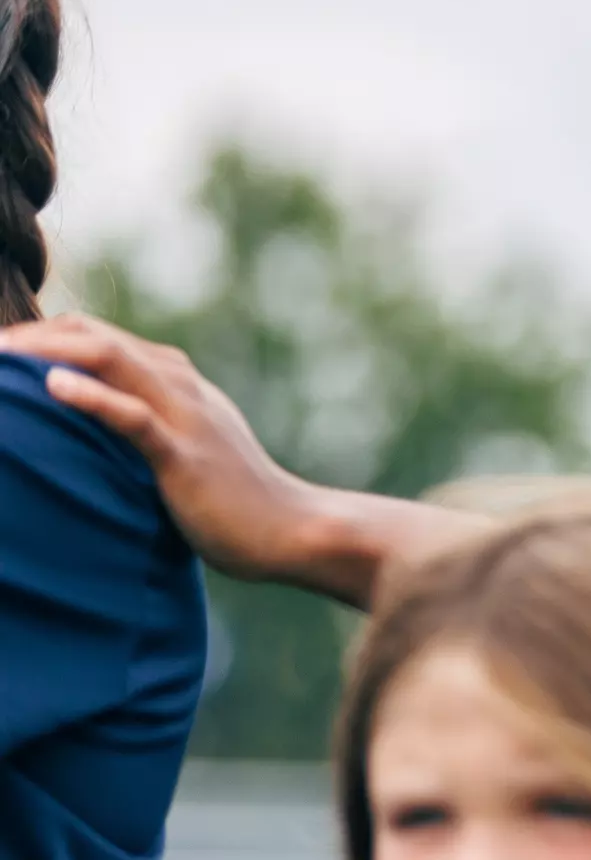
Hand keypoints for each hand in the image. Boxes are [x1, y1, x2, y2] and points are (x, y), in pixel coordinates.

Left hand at [0, 314, 314, 581]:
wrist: (288, 527)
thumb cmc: (234, 498)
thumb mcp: (189, 447)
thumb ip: (150, 427)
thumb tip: (96, 434)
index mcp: (179, 382)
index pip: (104, 337)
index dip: (50, 336)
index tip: (5, 353)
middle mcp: (181, 386)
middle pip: (99, 337)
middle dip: (37, 337)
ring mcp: (185, 416)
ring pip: (113, 360)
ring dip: (51, 352)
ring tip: (2, 356)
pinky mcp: (184, 454)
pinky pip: (134, 417)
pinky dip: (93, 397)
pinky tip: (54, 388)